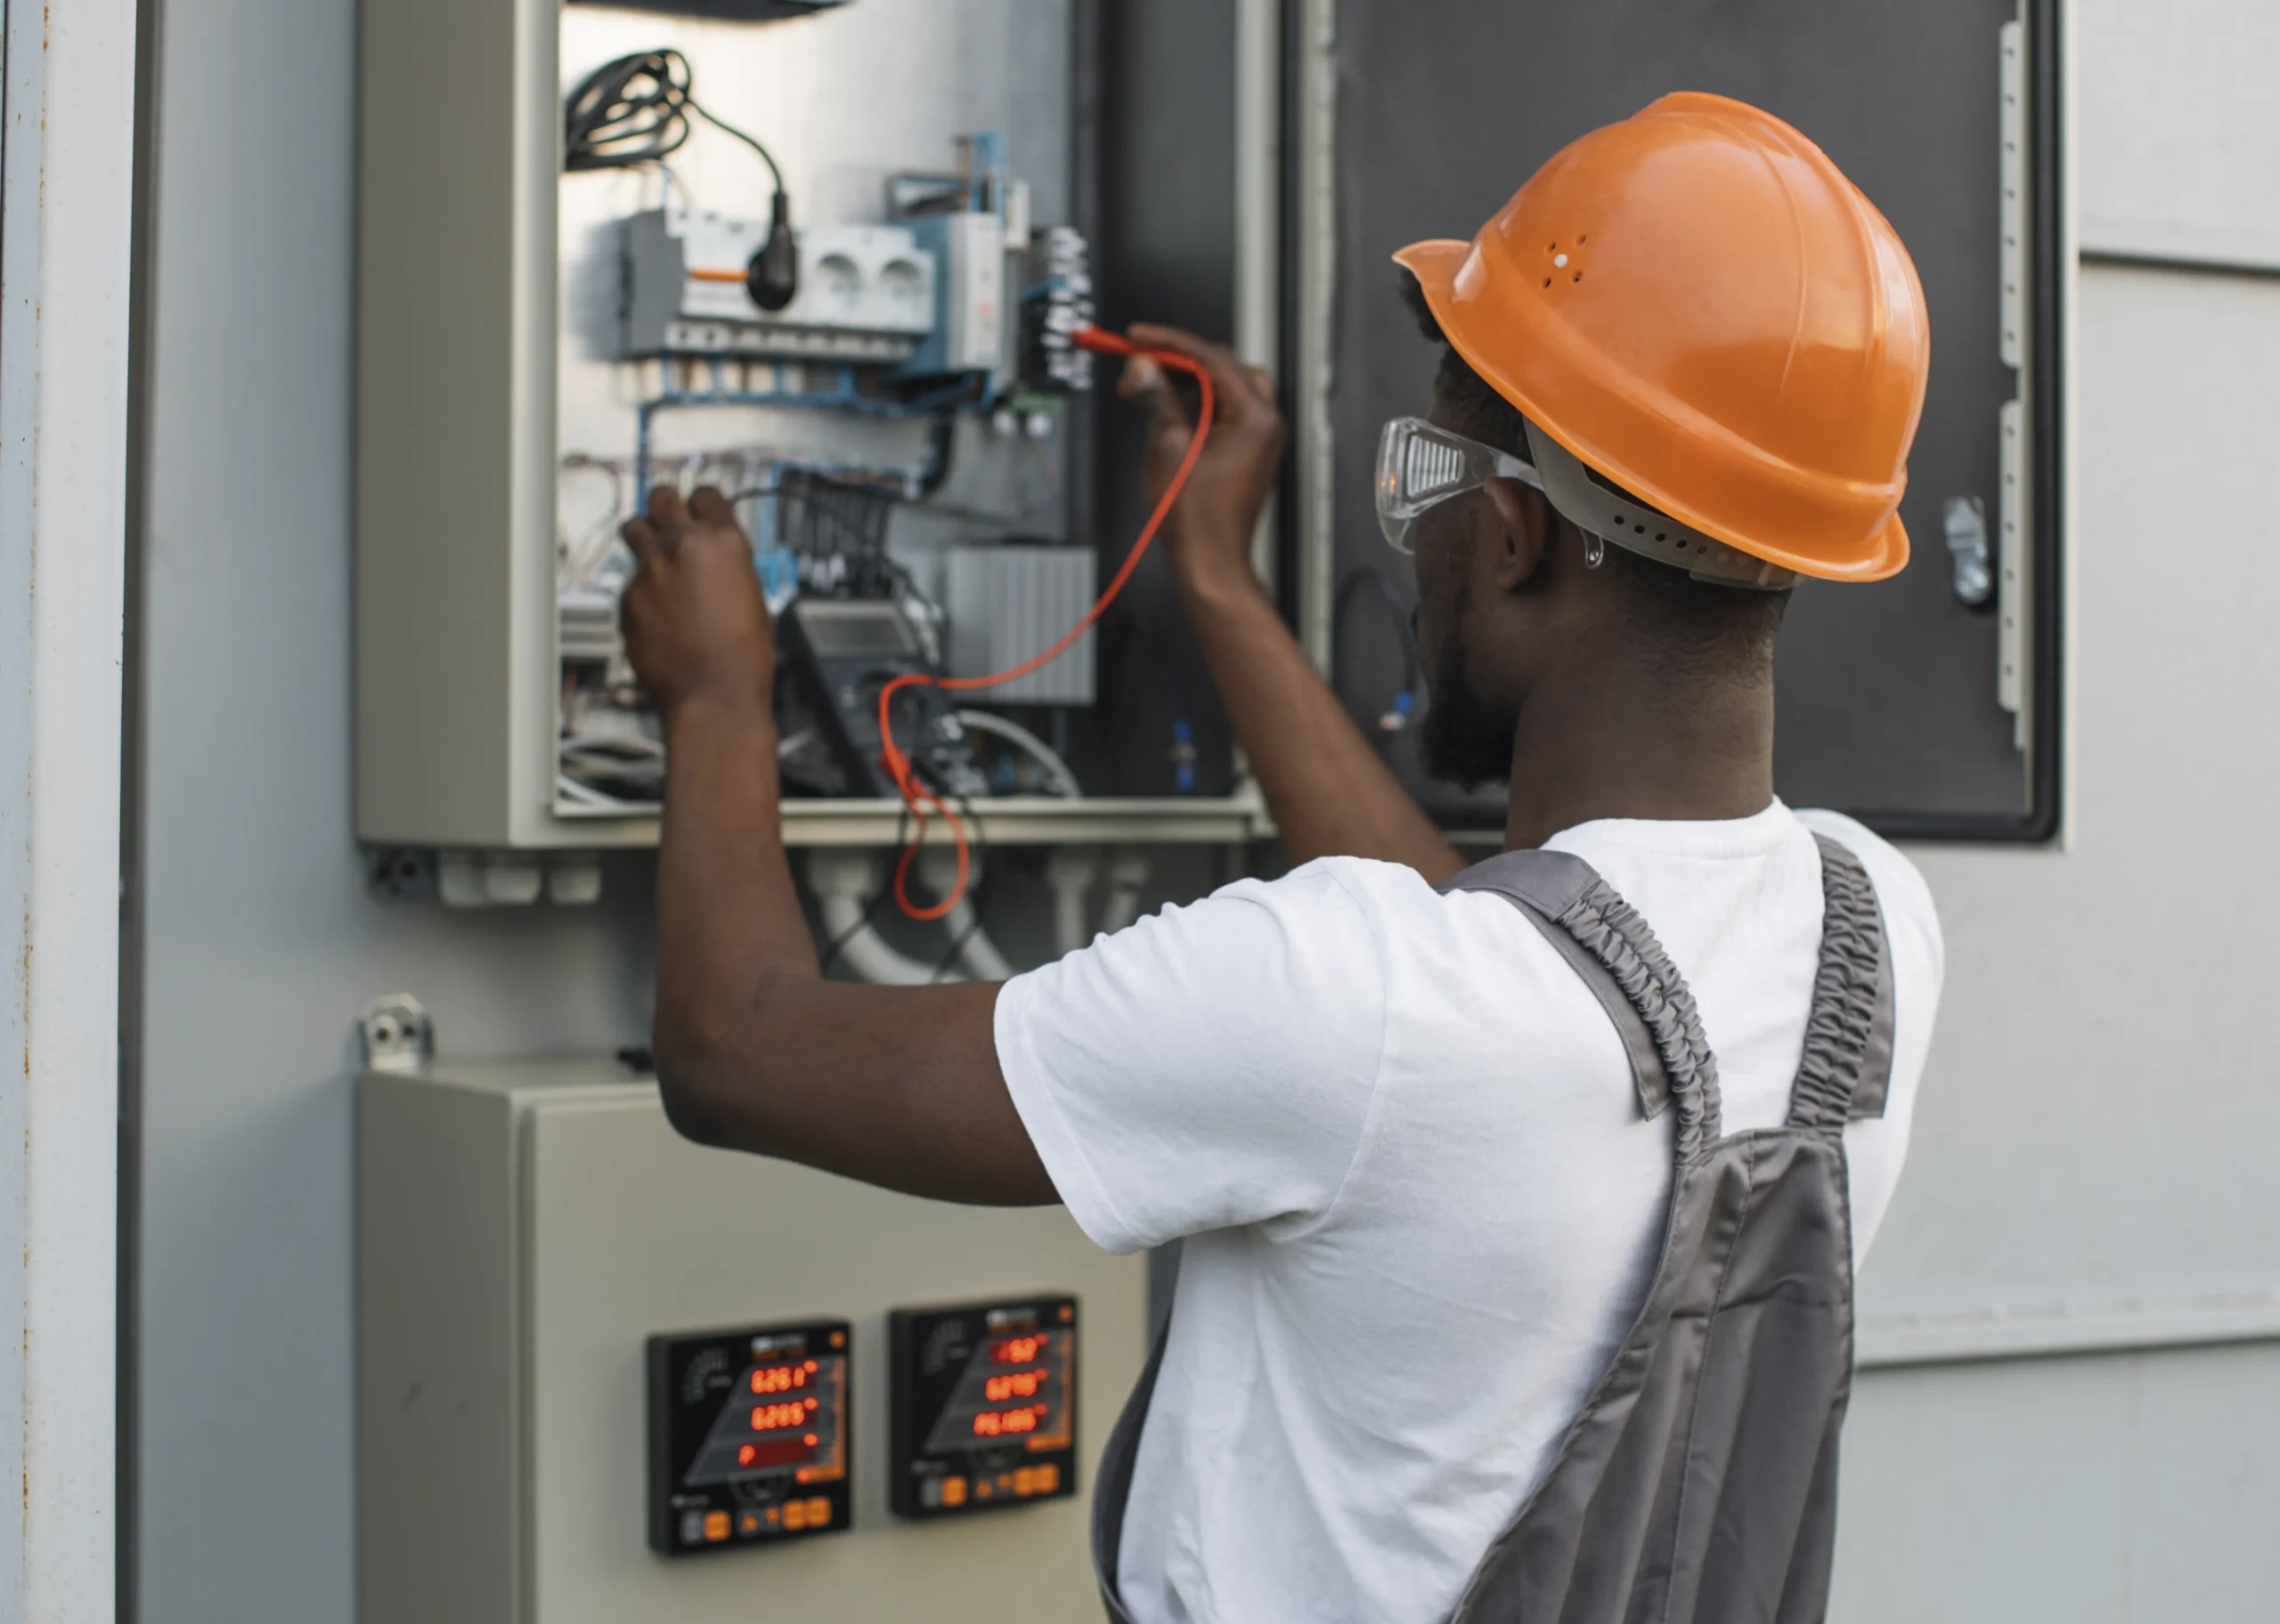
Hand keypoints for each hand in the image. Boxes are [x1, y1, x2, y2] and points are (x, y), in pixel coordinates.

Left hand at [620, 484, 774, 724]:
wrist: (714, 696)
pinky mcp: (627, 598)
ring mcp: (650, 570)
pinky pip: (630, 581)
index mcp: (724, 542)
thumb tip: (714, 557)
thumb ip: (728, 564)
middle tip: (668, 518)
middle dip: (666, 505)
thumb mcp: (752, 595)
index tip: (700, 509)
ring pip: (633, 528)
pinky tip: (658, 614)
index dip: (703, 502)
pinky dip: (641, 590)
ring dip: (644, 536)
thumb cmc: (742, 657)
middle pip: (662, 497)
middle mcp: (683, 546)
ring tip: (653, 557)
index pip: (706, 493)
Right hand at [1118, 323, 1285, 598]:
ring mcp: (1260, 436)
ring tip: (1147, 388)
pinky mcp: (1249, 450)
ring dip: (1186, 379)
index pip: (1210, 357)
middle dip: (1177, 360)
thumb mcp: (1168, 448)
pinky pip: (1225, 408)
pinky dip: (1197, 401)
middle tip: (1139, 363)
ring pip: (1225, 384)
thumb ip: (1156, 398)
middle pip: (1222, 364)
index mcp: (1254, 416)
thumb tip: (1142, 367)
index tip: (1138, 337)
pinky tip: (1167, 409)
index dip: (1168, 342)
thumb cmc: (1197, 520)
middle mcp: (1265, 422)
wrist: (1211, 564)